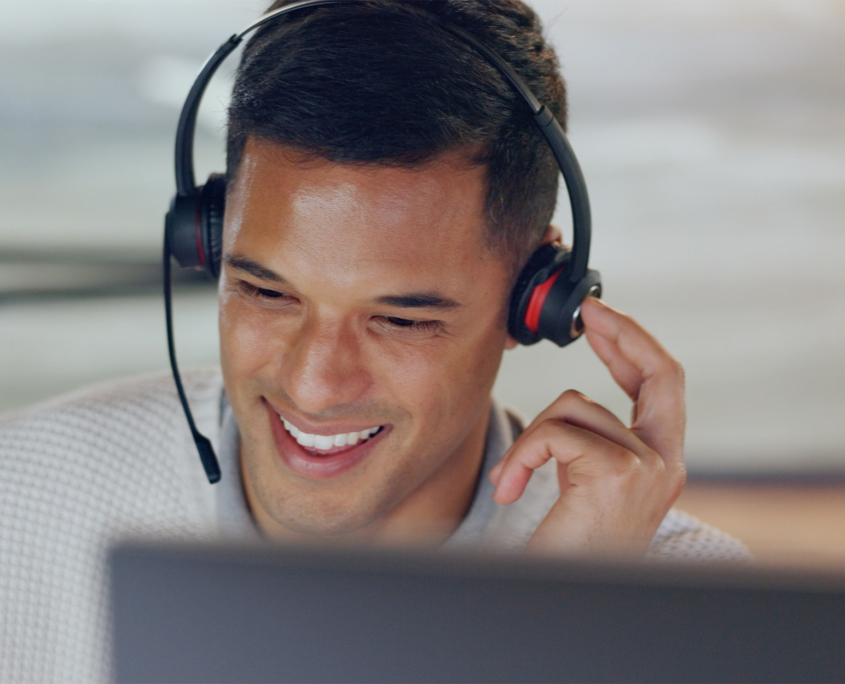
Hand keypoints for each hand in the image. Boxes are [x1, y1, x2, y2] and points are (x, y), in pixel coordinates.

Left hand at [489, 297, 686, 557]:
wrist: (566, 590)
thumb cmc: (570, 546)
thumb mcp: (585, 484)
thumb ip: (589, 443)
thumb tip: (570, 403)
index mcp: (661, 462)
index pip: (664, 386)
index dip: (636, 345)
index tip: (604, 318)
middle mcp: (666, 464)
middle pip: (661, 374)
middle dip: (624, 333)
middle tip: (590, 312)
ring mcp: (648, 469)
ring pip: (575, 407)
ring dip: (529, 437)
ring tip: (512, 479)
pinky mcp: (616, 475)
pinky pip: (554, 433)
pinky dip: (521, 455)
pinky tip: (511, 487)